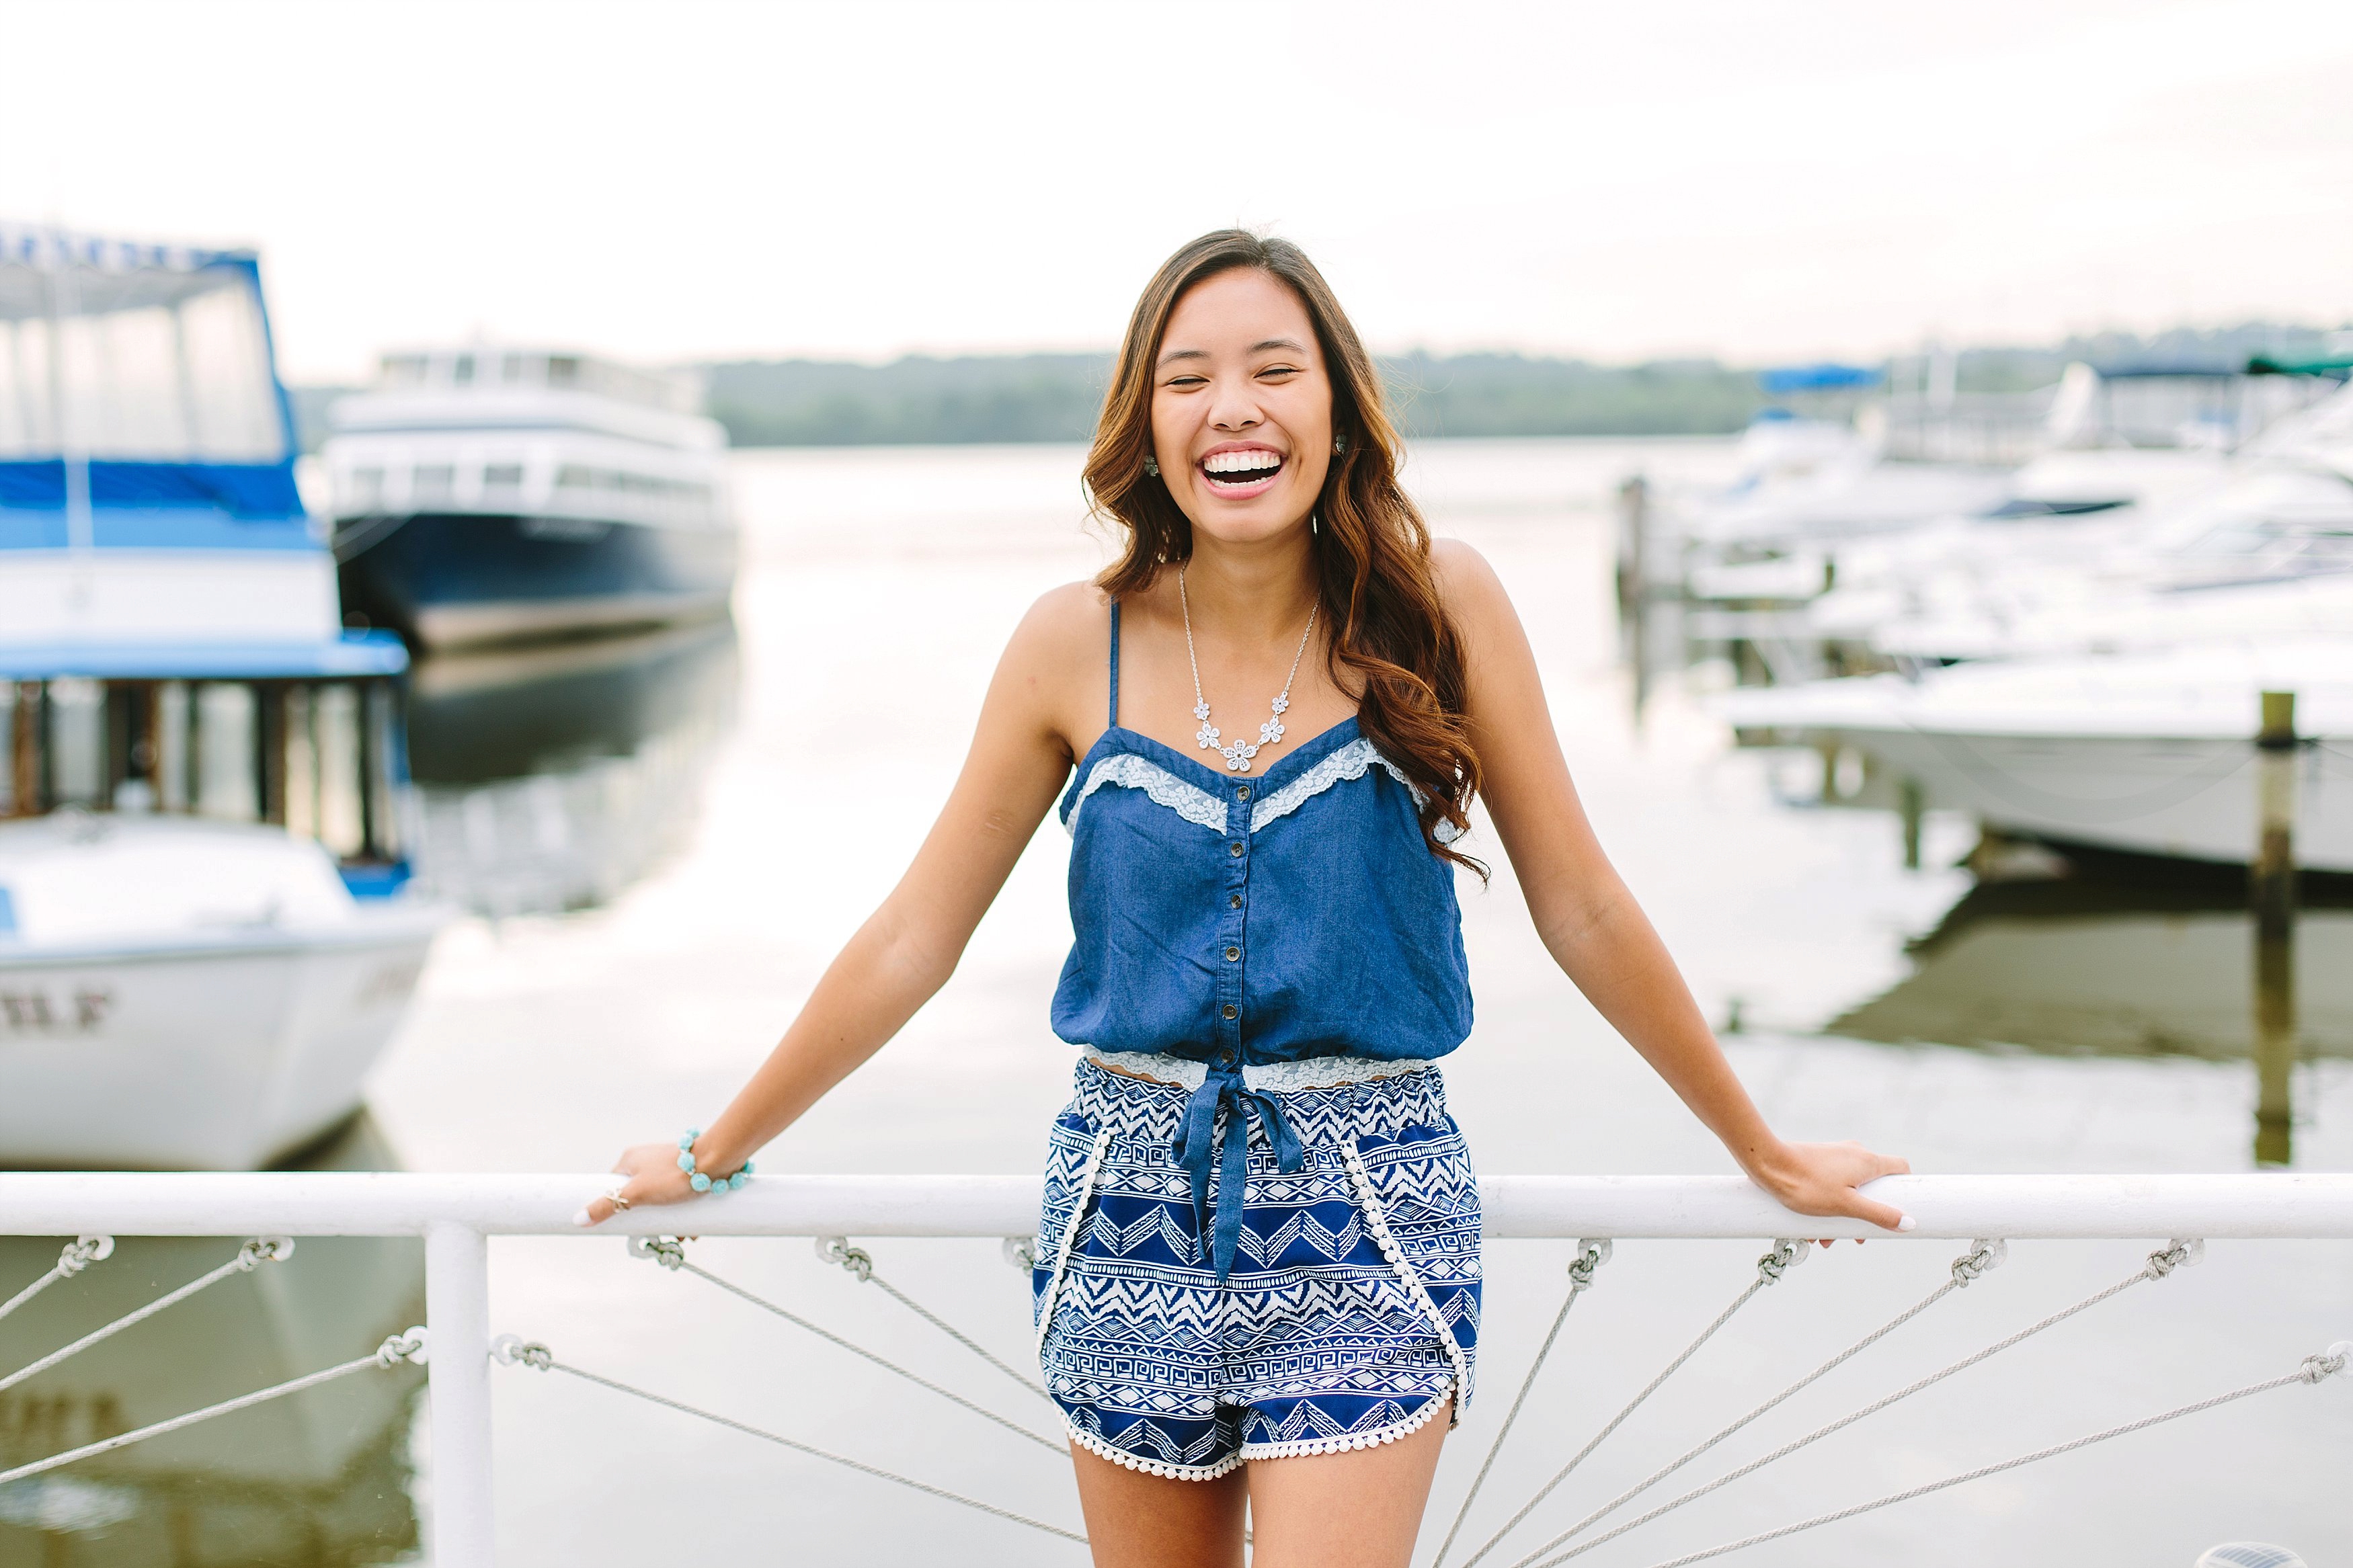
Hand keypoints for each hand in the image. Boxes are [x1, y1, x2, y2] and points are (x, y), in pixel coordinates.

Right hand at [574, 1142, 701, 1226]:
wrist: (718, 1159)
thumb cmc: (674, 1174)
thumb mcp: (636, 1194)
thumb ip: (608, 1206)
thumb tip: (578, 1219)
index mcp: (631, 1159)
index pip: (613, 1185)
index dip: (616, 1205)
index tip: (623, 1225)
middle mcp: (649, 1159)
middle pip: (639, 1195)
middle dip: (648, 1219)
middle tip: (657, 1236)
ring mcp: (670, 1165)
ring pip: (662, 1199)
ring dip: (669, 1220)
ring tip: (679, 1237)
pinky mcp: (689, 1172)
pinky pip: (680, 1196)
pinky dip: (683, 1213)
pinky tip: (692, 1229)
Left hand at [1747, 1140, 1912, 1235]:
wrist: (1767, 1163)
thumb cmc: (1807, 1185)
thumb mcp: (1846, 1206)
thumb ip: (1878, 1215)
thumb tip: (1909, 1223)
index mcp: (1867, 1161)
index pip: (1900, 1168)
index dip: (1905, 1188)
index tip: (1900, 1209)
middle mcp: (1854, 1153)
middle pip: (1873, 1185)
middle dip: (1865, 1214)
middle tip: (1854, 1238)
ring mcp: (1834, 1155)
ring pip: (1848, 1189)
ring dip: (1841, 1216)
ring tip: (1823, 1240)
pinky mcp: (1816, 1161)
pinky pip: (1830, 1186)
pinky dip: (1826, 1206)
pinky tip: (1810, 1228)